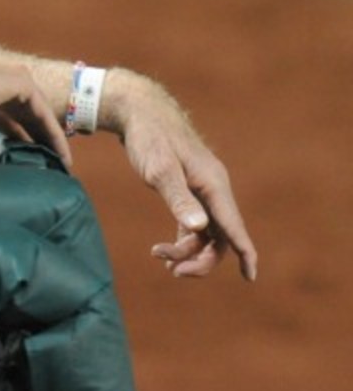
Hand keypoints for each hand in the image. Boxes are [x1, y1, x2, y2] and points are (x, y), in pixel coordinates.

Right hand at [0, 58, 72, 167]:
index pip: (7, 118)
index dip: (18, 137)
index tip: (25, 157)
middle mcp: (2, 86)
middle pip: (27, 116)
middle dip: (37, 138)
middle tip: (48, 162)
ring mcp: (14, 83)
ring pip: (40, 115)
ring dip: (50, 138)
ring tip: (60, 162)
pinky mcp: (24, 85)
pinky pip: (45, 114)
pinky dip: (54, 134)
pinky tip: (60, 153)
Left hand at [107, 70, 257, 280]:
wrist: (140, 113)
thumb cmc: (150, 138)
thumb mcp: (159, 169)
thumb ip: (178, 198)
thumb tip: (198, 228)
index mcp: (213, 185)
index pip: (234, 225)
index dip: (245, 252)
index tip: (249, 277)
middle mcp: (213, 190)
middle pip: (220, 236)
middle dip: (201, 258)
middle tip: (174, 272)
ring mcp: (202, 191)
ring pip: (206, 233)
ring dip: (188, 251)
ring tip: (161, 259)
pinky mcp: (188, 191)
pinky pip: (195, 225)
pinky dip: (184, 240)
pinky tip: (166, 252)